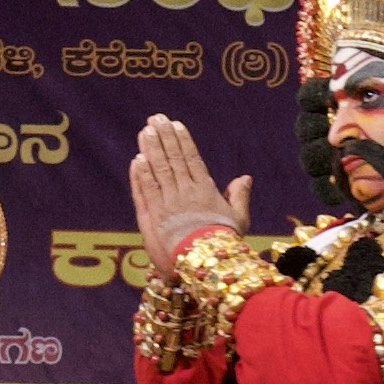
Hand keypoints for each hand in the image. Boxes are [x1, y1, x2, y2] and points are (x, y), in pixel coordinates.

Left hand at [122, 116, 242, 254]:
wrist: (206, 265)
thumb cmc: (225, 243)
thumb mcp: (239, 219)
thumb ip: (239, 196)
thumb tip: (246, 177)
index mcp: (206, 190)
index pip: (192, 159)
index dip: (183, 141)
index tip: (176, 124)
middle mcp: (186, 192)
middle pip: (173, 159)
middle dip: (164, 137)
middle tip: (156, 118)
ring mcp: (168, 203)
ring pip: (158, 170)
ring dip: (151, 149)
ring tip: (146, 131)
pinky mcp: (154, 216)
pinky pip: (146, 190)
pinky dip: (141, 174)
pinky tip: (137, 158)